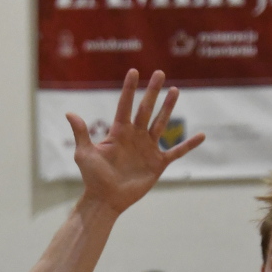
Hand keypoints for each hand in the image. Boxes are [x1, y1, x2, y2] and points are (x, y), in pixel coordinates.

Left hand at [67, 70, 203, 214]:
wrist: (106, 199)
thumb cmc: (93, 178)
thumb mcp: (84, 154)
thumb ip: (81, 133)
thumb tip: (70, 113)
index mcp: (118, 132)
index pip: (125, 106)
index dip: (129, 89)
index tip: (134, 71)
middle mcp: (135, 136)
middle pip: (146, 109)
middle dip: (153, 91)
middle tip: (160, 73)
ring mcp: (147, 148)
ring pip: (160, 123)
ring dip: (168, 108)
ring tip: (175, 90)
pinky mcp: (157, 163)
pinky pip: (176, 152)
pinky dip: (188, 145)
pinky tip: (201, 135)